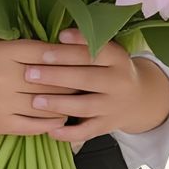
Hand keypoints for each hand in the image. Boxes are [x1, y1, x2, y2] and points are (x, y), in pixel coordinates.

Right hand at [0, 37, 83, 137]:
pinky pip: (34, 125)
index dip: (68, 58)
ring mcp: (3, 102)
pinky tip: (61, 118)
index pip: (46, 54)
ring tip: (79, 101)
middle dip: (73, 82)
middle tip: (89, 82)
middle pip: (51, 80)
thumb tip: (61, 49)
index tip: (84, 60)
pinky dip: (51, 123)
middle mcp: (5, 76)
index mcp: (4, 52)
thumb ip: (24, 48)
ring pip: (46, 104)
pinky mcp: (0, 123)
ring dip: (66, 104)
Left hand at [23, 27, 168, 145]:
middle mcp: (119, 82)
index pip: (95, 52)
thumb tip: (58, 35)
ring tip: (35, 101)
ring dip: (59, 104)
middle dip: (57, 76)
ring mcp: (114, 106)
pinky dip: (69, 134)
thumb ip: (86, 44)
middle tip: (29, 73)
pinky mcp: (107, 125)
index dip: (72, 48)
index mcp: (118, 59)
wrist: (139, 98)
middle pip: (87, 78)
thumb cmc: (110, 69)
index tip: (48, 46)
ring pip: (85, 106)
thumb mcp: (107, 52)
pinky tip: (50, 130)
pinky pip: (87, 132)